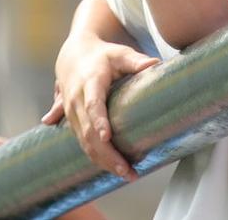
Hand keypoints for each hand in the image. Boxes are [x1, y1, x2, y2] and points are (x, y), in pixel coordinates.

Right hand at [53, 33, 159, 180]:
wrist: (72, 56)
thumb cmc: (101, 56)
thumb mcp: (119, 53)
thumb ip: (136, 61)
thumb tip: (156, 64)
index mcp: (89, 82)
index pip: (92, 104)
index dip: (98, 121)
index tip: (106, 137)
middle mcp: (76, 100)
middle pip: (88, 131)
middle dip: (107, 154)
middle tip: (127, 169)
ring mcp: (70, 113)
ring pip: (83, 142)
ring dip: (102, 161)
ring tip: (125, 173)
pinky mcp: (71, 123)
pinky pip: (81, 144)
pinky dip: (95, 158)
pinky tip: (111, 169)